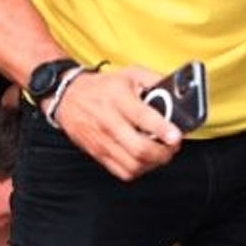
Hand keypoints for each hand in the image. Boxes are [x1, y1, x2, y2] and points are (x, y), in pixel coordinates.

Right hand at [53, 65, 181, 180]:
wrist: (67, 97)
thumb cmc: (101, 87)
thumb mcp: (130, 74)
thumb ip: (156, 81)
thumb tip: (178, 91)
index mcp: (119, 99)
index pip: (143, 118)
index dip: (163, 130)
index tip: (176, 136)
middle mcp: (109, 122)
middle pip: (140, 149)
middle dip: (164, 152)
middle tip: (172, 146)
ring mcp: (102, 141)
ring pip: (133, 165)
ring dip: (152, 163)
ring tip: (159, 153)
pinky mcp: (97, 153)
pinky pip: (122, 171)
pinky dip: (138, 170)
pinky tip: (143, 160)